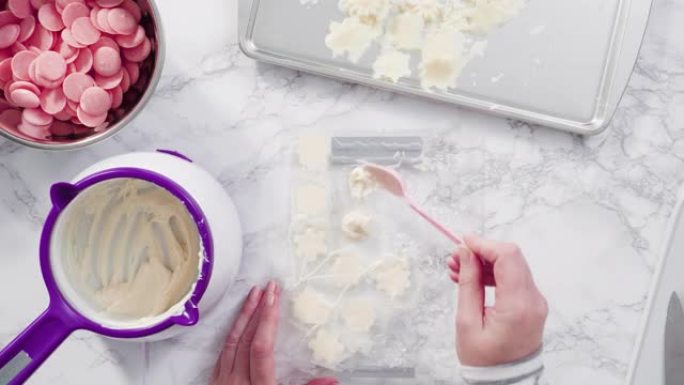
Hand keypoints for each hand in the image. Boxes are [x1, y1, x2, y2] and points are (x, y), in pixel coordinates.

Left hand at [211, 281, 280, 384]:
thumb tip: (323, 378)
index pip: (261, 346)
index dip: (267, 320)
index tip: (273, 297)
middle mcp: (238, 382)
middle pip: (247, 338)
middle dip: (260, 309)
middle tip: (270, 288)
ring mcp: (224, 382)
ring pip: (233, 341)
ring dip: (245, 314)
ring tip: (255, 294)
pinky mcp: (215, 382)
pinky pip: (223, 351)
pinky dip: (233, 332)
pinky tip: (240, 320)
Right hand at [447, 235, 547, 366]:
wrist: (505, 382)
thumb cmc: (484, 360)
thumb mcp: (467, 321)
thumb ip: (468, 282)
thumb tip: (466, 253)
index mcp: (518, 305)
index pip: (507, 257)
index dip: (484, 244)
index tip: (462, 242)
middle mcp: (533, 300)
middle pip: (511, 258)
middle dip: (482, 252)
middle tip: (454, 259)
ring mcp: (536, 302)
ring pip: (512, 266)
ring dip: (485, 263)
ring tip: (457, 271)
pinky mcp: (532, 305)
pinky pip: (514, 279)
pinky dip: (493, 274)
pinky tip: (472, 280)